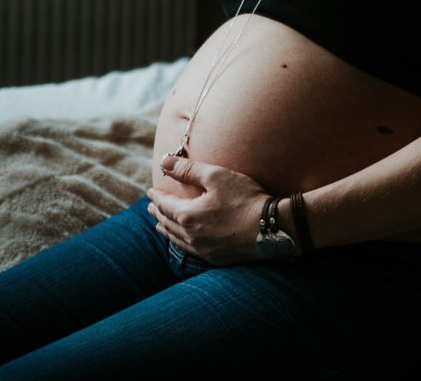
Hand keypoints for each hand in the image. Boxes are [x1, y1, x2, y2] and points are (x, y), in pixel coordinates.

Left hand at [146, 156, 267, 264]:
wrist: (270, 228)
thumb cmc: (244, 198)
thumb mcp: (216, 176)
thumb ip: (188, 169)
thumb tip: (165, 162)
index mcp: (187, 215)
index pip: (165, 204)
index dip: (156, 196)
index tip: (150, 191)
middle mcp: (191, 235)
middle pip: (167, 222)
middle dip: (158, 212)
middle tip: (151, 207)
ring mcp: (203, 249)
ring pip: (176, 239)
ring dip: (166, 229)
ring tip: (160, 224)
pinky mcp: (215, 257)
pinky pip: (189, 250)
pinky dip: (180, 242)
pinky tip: (183, 241)